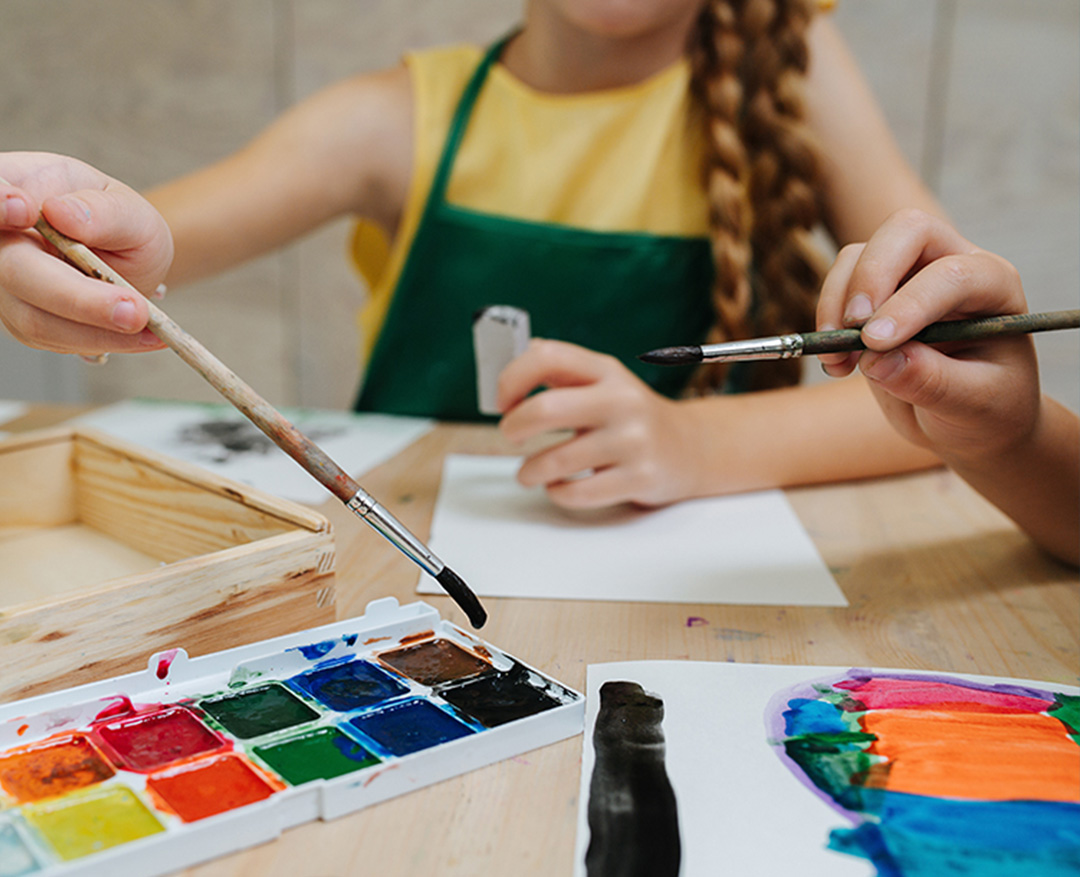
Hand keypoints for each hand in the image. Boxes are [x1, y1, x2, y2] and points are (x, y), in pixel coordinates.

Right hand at [0, 151, 171, 354]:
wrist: (122, 253)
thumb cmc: (117, 221)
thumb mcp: (127, 208)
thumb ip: (102, 210)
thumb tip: (62, 213)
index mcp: (17, 186)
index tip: (24, 210)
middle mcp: (0, 238)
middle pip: (14, 271)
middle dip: (77, 297)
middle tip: (134, 311)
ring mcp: (6, 283)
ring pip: (34, 317)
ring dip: (98, 329)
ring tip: (149, 325)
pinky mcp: (22, 319)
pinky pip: (55, 339)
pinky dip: (102, 339)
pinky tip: (138, 334)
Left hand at [496, 339, 698, 508]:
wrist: (690, 448)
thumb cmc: (630, 416)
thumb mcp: (603, 382)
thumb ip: (561, 370)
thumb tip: (512, 359)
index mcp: (606, 370)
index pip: (547, 357)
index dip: (512, 378)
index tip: (503, 401)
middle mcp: (621, 400)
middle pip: (544, 409)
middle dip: (513, 427)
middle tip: (511, 436)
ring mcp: (633, 440)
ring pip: (556, 461)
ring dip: (529, 471)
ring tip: (530, 472)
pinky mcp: (639, 478)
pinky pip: (576, 493)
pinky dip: (557, 493)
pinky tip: (560, 487)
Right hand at [816, 209, 1038, 463]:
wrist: (966, 417)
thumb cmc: (985, 407)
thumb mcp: (972, 405)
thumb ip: (932, 382)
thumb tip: (876, 360)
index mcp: (994, 285)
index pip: (952, 274)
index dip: (910, 303)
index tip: (874, 344)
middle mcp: (951, 265)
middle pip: (907, 231)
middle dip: (870, 275)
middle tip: (851, 329)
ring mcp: (908, 274)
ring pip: (860, 254)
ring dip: (837, 302)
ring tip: (837, 361)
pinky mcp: (873, 293)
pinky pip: (838, 282)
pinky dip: (825, 318)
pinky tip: (836, 364)